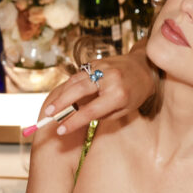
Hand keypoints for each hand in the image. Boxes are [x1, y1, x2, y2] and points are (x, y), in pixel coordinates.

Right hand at [40, 42, 156, 135]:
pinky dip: (69, 85)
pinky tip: (61, 95)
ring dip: (61, 94)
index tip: (61, 130)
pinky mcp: (97, 62)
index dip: (74, 121)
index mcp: (119, 95)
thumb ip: (102, 114)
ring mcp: (102, 68)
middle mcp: (109, 79)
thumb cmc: (135, 94)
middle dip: (61, 104)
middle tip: (49, 115)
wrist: (144, 68)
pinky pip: (78, 75)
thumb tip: (78, 117)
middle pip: (78, 92)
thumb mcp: (124, 110)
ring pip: (75, 81)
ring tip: (51, 108)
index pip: (91, 110)